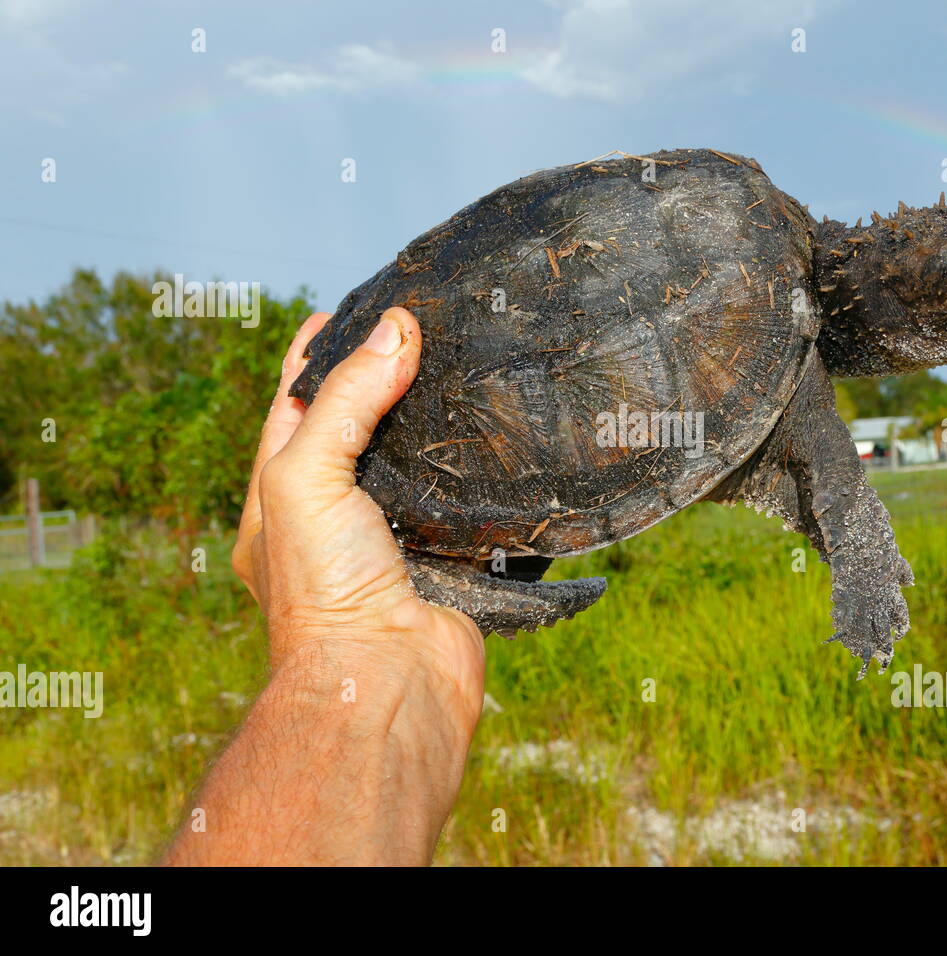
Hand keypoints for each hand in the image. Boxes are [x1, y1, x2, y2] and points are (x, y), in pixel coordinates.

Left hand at [231, 307, 483, 734]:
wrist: (387, 685)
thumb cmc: (324, 592)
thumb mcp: (307, 477)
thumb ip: (346, 400)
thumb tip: (396, 330)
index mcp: (280, 498)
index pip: (294, 406)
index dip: (320, 354)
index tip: (353, 308)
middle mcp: (337, 519)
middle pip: (364, 430)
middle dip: (389, 381)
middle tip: (427, 330)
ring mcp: (396, 542)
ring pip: (422, 467)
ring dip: (443, 427)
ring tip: (473, 370)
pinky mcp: (452, 563)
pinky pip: (473, 509)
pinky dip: (488, 479)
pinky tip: (508, 442)